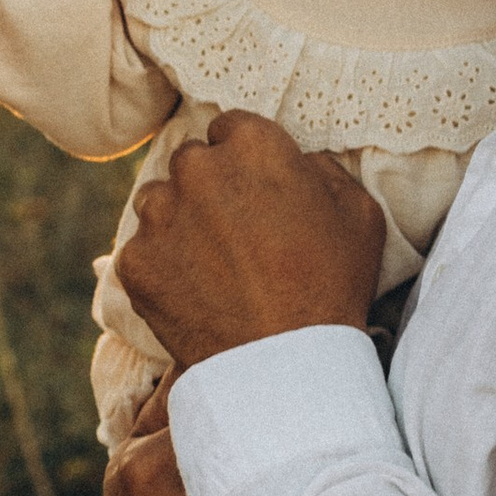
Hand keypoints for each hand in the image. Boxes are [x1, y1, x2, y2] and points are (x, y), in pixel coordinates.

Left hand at [115, 112, 386, 368]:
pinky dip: (161, 266)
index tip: (255, 188)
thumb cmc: (332, 286)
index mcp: (252, 145)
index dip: (245, 158)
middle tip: (235, 229)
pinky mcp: (134, 261)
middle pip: (192, 161)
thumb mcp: (360, 214)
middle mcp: (197, 169)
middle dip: (209, 185)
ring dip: (178, 220)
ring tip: (211, 262)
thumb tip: (301, 161)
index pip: (232, 128)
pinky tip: (193, 291)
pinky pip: (142, 251)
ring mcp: (159, 216)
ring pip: (158, 200)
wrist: (284, 366)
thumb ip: (324, 169)